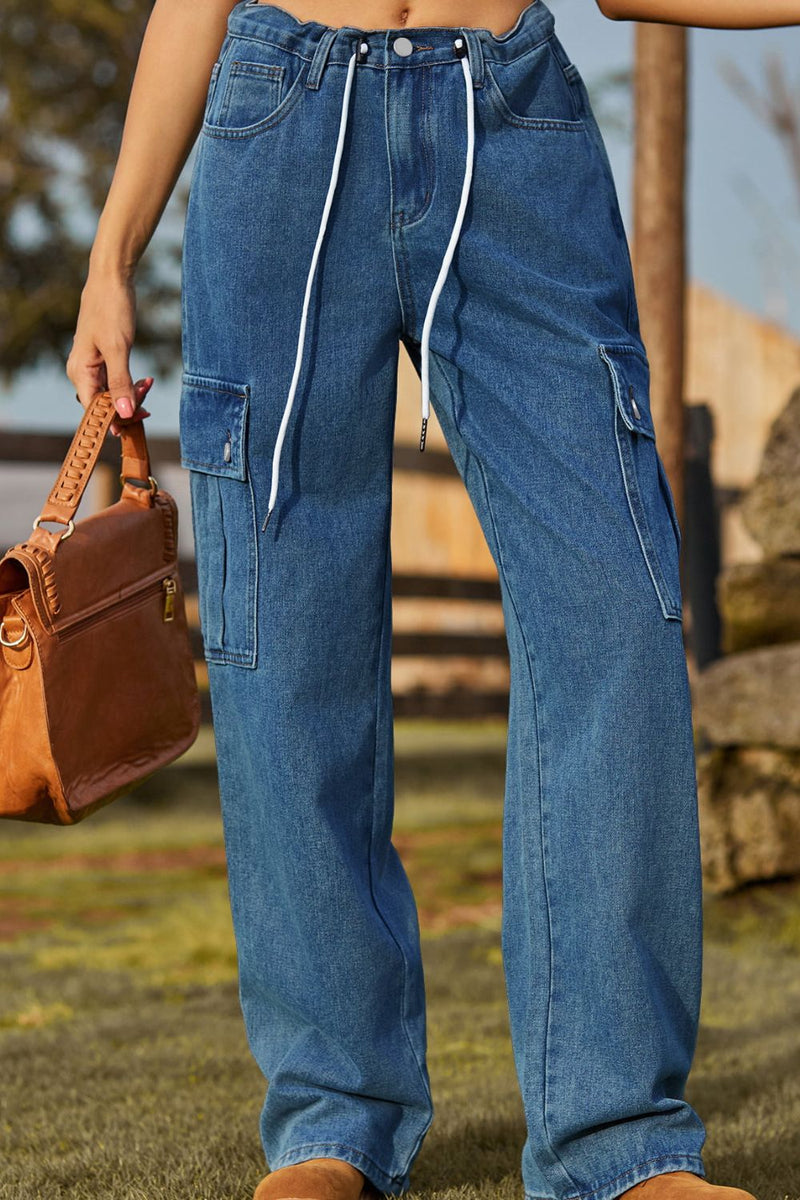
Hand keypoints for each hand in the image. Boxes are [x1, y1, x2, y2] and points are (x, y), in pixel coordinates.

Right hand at [66, 271, 152, 436]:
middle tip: (149, 400)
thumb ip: (121, 382)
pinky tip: (146, 381)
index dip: (115, 419)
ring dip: (132, 394)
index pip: (94, 410)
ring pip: (112, 393)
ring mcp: (92, 366)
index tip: (139, 419)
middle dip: (128, 405)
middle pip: (104, 404)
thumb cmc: (111, 309)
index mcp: (79, 372)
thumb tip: (124, 413)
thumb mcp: (118, 348)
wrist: (112, 279)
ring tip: (149, 384)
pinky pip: (116, 381)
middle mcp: (82, 372)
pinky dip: (132, 384)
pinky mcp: (104, 359)